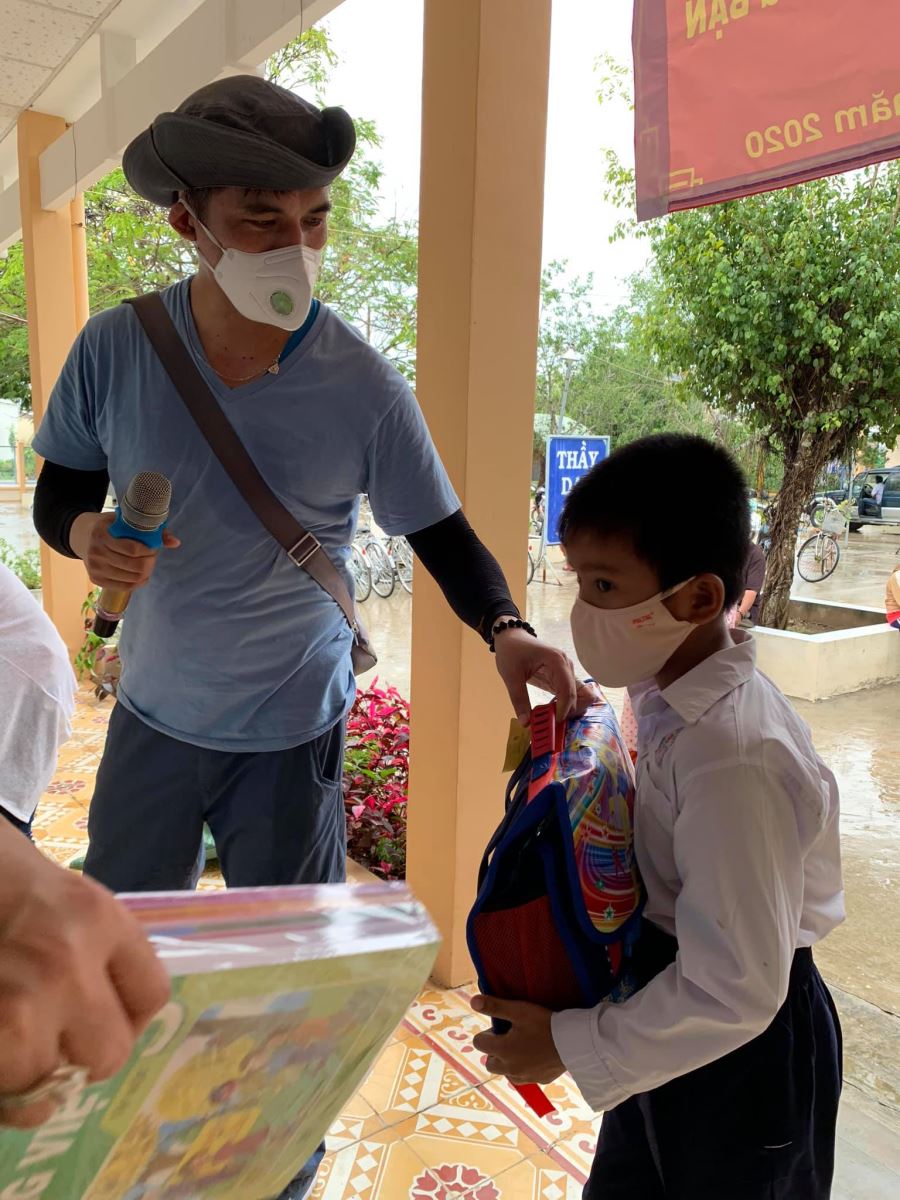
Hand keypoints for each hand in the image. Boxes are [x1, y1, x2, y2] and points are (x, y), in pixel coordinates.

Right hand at [0, 827, 169, 1128]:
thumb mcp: (63, 895)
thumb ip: (92, 947)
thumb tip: (105, 1005)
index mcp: (98, 919)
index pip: (151, 993)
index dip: (131, 1016)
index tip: (107, 1017)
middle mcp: (68, 964)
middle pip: (110, 1053)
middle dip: (83, 1056)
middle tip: (57, 1042)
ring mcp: (21, 1006)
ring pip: (47, 1083)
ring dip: (29, 1073)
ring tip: (13, 1044)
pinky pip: (3, 1094)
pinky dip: (0, 1089)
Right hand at [69, 512, 179, 590]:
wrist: (83, 536)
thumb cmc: (110, 526)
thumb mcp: (124, 520)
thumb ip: (150, 529)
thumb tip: (175, 542)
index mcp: (102, 534)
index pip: (133, 549)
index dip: (149, 550)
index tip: (154, 546)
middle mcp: (95, 552)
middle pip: (134, 567)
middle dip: (150, 563)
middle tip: (152, 556)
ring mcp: (94, 568)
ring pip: (131, 579)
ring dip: (145, 573)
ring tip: (147, 564)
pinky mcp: (95, 579)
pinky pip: (124, 587)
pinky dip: (138, 582)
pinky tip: (142, 575)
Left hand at [471, 995, 564, 1085]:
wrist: (573, 1042)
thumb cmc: (544, 1024)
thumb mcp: (518, 1010)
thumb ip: (495, 1006)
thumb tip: (473, 1002)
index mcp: (502, 1050)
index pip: (479, 1044)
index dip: (487, 1033)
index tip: (501, 1027)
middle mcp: (509, 1068)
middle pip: (490, 1063)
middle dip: (494, 1051)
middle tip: (510, 1037)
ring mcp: (525, 1077)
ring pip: (506, 1072)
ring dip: (507, 1062)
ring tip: (522, 1047)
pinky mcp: (539, 1081)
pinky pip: (524, 1077)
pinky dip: (524, 1069)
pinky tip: (535, 1056)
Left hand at [492, 625, 600, 725]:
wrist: (511, 637)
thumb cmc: (511, 651)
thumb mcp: (510, 676)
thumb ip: (519, 700)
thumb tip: (526, 723)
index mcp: (556, 660)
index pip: (567, 689)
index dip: (563, 709)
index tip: (553, 723)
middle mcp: (566, 665)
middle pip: (579, 694)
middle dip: (568, 712)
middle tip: (551, 723)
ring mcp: (566, 670)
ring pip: (580, 695)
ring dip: (569, 710)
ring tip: (551, 718)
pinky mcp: (563, 676)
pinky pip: (571, 694)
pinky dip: (565, 705)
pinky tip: (551, 712)